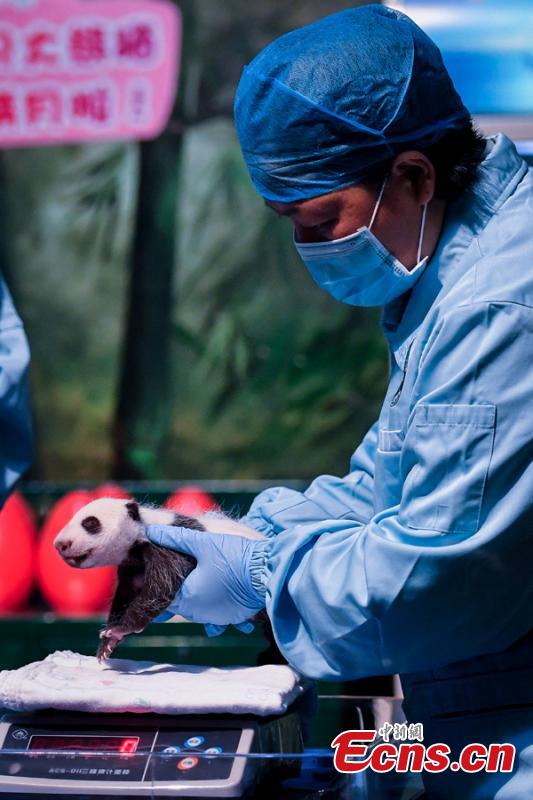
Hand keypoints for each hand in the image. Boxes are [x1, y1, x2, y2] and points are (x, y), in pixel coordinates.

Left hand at [145, 525, 269, 626]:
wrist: (269, 571)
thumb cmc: (234, 556)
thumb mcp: (203, 543)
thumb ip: (177, 538)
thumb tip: (152, 531)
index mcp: (189, 598)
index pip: (164, 595)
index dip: (159, 581)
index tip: (157, 569)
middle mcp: (200, 613)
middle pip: (180, 602)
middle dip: (178, 586)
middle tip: (179, 568)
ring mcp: (217, 617)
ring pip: (197, 606)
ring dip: (196, 593)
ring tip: (199, 574)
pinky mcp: (232, 616)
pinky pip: (214, 610)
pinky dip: (212, 599)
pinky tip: (216, 584)